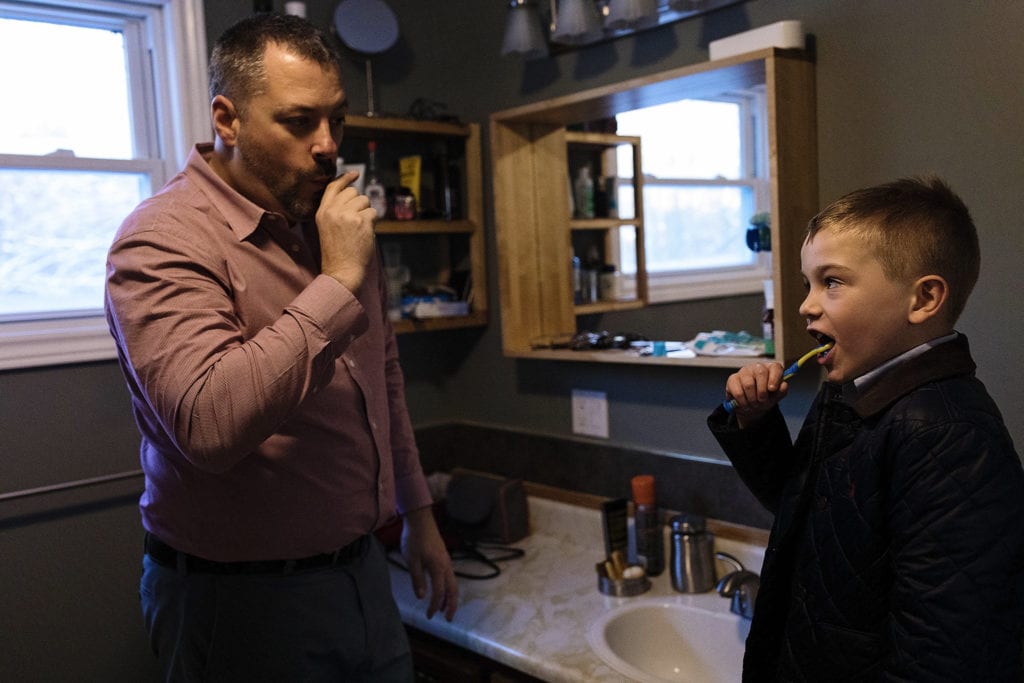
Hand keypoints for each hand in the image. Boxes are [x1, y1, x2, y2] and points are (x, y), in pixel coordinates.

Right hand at [316, 170, 376, 291]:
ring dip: (367, 214)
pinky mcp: (361, 221)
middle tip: (357, 221)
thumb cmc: (337, 253)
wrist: (341, 271)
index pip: (334, 187)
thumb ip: (337, 211)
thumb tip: (355, 196)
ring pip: (365, 201)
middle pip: (353, 192)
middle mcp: (333, 210)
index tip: (355, 173)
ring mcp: (347, 214)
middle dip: (359, 204)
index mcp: (322, 212)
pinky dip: (373, 223)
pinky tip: (365, 235)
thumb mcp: (328, 228)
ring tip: (359, 230)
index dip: (345, 178)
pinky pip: (373, 213)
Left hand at [400, 505, 458, 621]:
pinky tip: (441, 591)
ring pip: (453, 583)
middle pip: (453, 590)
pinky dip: (448, 588)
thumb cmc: (414, 539)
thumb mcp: (412, 560)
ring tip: (444, 609)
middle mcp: (446, 566)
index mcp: (438, 567)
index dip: (434, 606)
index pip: (439, 592)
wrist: (420, 520)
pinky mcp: (444, 558)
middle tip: (447, 619)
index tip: (428, 616)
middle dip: (451, 606)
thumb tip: (421, 597)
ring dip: (450, 597)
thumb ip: (417, 579)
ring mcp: (447, 561)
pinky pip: (449, 577)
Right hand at [724, 362, 788, 426]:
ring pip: (749, 384)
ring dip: (752, 399)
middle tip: (762, 401)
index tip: (772, 389)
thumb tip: (783, 385)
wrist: (750, 406)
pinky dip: (743, 402)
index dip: (775, 377)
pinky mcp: (732, 379)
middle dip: (762, 392)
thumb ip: (781, 391)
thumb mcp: (775, 397)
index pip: (775, 367)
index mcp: (770, 369)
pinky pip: (738, 392)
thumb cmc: (764, 398)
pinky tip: (745, 404)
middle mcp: (757, 367)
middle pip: (761, 373)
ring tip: (754, 405)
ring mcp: (744, 371)